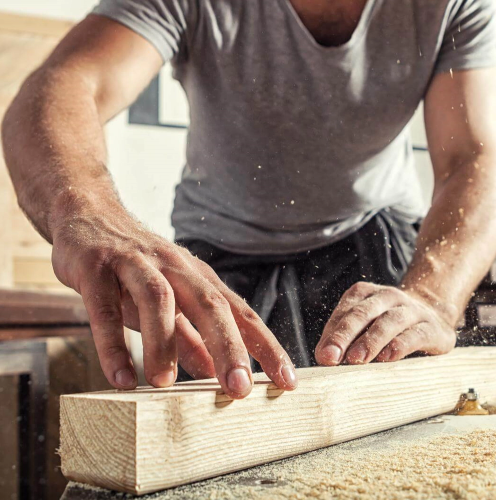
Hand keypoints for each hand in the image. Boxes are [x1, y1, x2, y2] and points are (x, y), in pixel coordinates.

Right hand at [51, 205, 296, 397]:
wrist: (90, 215)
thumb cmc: (137, 266)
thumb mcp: (169, 301)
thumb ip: (189, 336)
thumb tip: (213, 372)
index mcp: (198, 277)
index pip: (240, 312)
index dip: (265, 346)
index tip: (287, 381)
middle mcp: (175, 267)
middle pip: (210, 304)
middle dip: (229, 347)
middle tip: (240, 390)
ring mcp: (136, 264)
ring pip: (159, 300)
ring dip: (164, 343)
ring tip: (165, 384)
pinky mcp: (97, 267)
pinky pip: (105, 308)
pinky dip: (112, 343)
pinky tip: (120, 377)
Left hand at [315, 282, 455, 365]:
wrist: (434, 316)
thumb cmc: (387, 326)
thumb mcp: (364, 325)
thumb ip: (343, 337)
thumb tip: (323, 357)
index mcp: (364, 293)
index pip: (344, 312)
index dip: (332, 334)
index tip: (323, 355)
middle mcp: (387, 296)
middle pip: (361, 314)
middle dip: (343, 336)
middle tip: (331, 357)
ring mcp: (411, 310)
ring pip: (388, 322)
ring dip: (370, 341)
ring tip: (356, 359)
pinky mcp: (432, 328)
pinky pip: (414, 335)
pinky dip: (399, 346)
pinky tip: (387, 358)